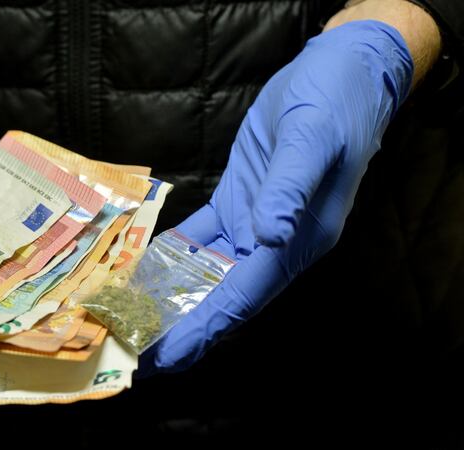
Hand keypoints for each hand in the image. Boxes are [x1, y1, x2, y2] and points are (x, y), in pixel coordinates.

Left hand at [141, 20, 413, 373]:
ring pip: (208, 272)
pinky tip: (143, 270)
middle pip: (222, 296)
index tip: (170, 355)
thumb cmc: (332, 103)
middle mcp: (277, 243)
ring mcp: (257, 224)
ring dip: (173, 298)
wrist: (340, 72)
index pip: (245, 296)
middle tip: (136, 353)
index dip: (206, 327)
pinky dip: (174, 255)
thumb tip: (271, 235)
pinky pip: (202, 238)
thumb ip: (290, 188)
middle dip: (181, 326)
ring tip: (131, 321)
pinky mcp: (239, 203)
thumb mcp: (312, 140)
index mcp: (300, 240)